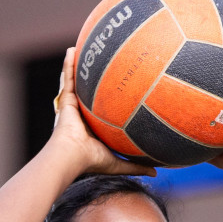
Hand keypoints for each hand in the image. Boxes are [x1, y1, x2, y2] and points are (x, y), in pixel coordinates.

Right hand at [49, 48, 155, 177]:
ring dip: (80, 66)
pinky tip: (72, 50)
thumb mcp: (119, 163)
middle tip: (103, 63)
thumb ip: (136, 166)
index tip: (119, 90)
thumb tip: (156, 173)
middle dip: (93, 79)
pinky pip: (68, 78)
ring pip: (78, 82)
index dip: (108, 101)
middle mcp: (82, 115)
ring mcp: (73, 106)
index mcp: (92, 127)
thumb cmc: (91, 161)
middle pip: (90, 92)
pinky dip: (68, 64)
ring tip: (83, 48)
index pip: (102, 110)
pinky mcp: (65, 101)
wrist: (71, 156)